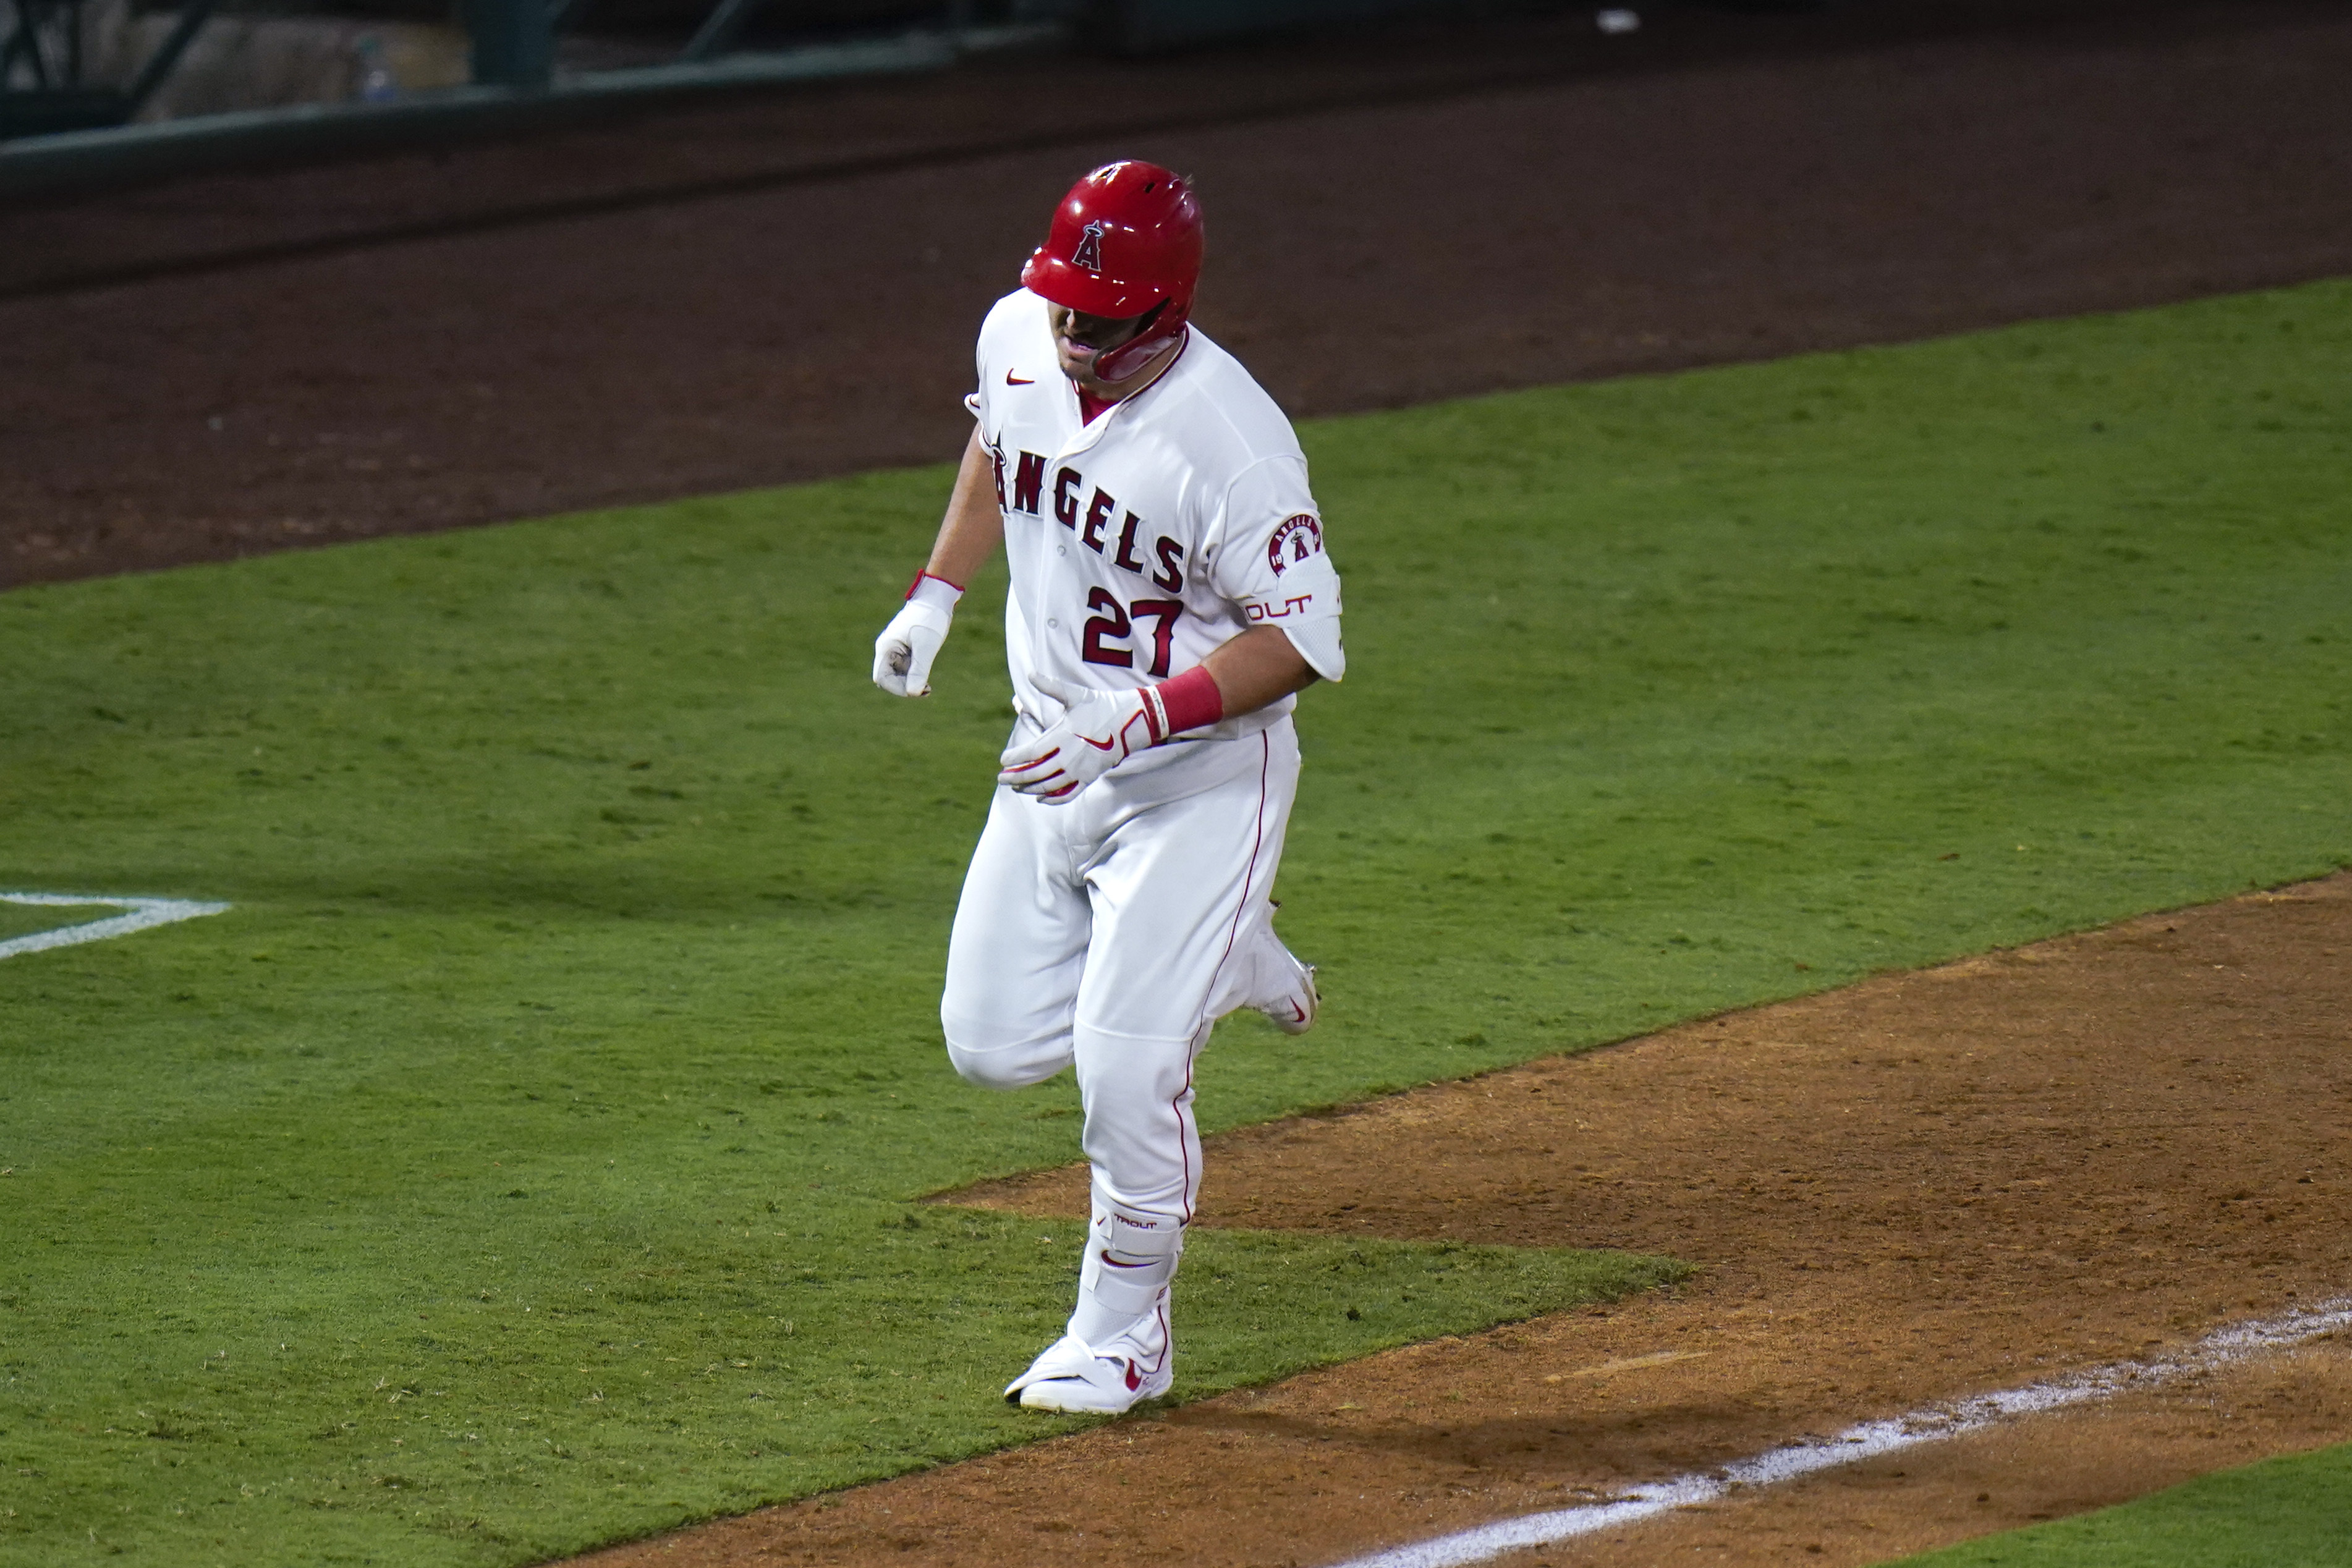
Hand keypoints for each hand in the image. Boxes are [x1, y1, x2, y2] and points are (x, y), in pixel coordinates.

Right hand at [872, 575, 960, 696]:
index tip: (916, 691)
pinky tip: (927, 682)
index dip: (897, 688)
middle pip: (889, 679)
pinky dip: (915, 676)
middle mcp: (888, 650)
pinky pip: (906, 670)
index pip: (882, 678)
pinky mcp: (906, 650)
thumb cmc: (929, 618)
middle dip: (905, 687)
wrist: (936, 599)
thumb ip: (919, 669)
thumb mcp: (926, 646)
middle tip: (926, 690)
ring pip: (898, 676)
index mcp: (886, 647)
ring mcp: (896, 651)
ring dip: (911, 683)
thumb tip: (913, 692)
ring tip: (928, 687)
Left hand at [998, 677, 1161, 803]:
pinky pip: (1069, 793)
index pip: (1031, 752)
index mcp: (1062, 736)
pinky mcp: (1090, 777)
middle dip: (1017, 777)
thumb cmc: (1101, 705)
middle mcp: (1069, 756)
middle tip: (1001, 778)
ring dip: (1031, 789)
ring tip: (1017, 788)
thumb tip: (1030, 673)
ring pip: (1050, 786)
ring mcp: (1080, 770)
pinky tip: (1041, 799)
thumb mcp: (1075, 695)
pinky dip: (1053, 799)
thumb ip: (1051, 687)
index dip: (1015, 758)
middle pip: (1037, 773)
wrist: (1130, 722)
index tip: (1003, 760)